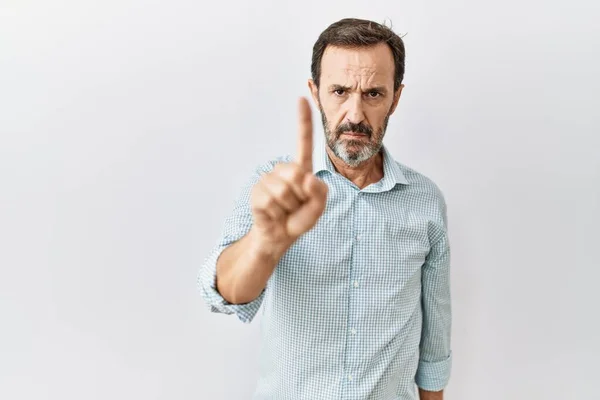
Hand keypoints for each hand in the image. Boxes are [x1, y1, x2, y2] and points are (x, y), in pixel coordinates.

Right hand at [250, 97, 327, 248]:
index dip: (303, 121)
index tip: (301, 99)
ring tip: (285, 210)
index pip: (304, 142)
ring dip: (289, 207)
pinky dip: (278, 213)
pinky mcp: (257, 192)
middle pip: (297, 174)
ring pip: (285, 190)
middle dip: (301, 196)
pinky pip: (272, 201)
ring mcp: (268, 179)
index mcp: (300, 169)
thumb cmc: (298, 219)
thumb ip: (320, 194)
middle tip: (296, 206)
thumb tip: (306, 178)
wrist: (278, 237)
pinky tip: (274, 214)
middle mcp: (283, 170)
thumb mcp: (318, 208)